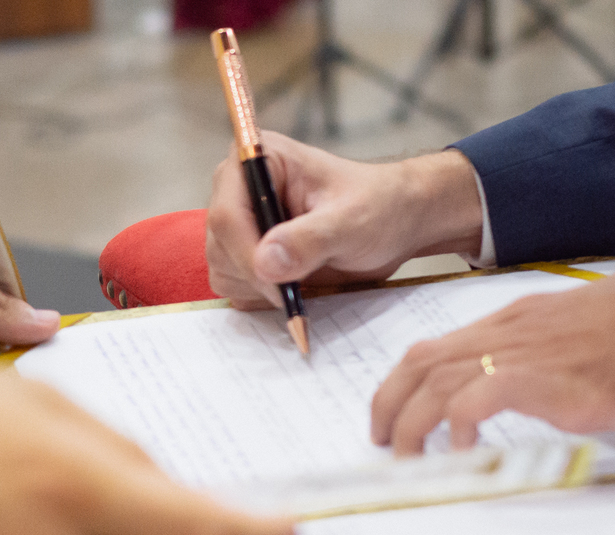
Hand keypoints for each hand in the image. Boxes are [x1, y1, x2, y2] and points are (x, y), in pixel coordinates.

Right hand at [206, 132, 484, 308]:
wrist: (395, 221)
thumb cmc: (378, 206)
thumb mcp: (352, 221)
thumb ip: (310, 239)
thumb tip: (266, 262)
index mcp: (257, 159)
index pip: (227, 214)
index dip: (247, 255)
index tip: (280, 285)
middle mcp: (238, 188)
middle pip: (219, 247)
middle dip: (257, 275)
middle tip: (301, 285)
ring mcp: (240, 223)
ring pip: (223, 271)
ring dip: (261, 289)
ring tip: (306, 277)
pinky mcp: (246, 252)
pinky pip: (236, 287)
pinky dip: (263, 297)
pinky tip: (297, 286)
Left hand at [371, 249, 614, 454]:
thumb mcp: (604, 321)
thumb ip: (577, 333)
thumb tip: (589, 337)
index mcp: (522, 318)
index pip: (442, 345)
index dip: (409, 381)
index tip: (398, 411)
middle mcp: (512, 330)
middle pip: (422, 361)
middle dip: (389, 402)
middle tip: (382, 440)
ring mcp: (528, 353)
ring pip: (436, 381)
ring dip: (410, 423)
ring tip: (406, 459)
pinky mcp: (549, 380)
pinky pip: (476, 398)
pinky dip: (455, 426)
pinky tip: (460, 451)